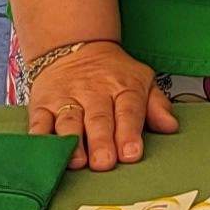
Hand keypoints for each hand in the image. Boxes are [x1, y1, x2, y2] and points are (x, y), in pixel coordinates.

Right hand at [23, 41, 176, 169]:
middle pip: (98, 119)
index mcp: (124, 87)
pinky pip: (39, 121)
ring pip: (69, 122)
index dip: (129, 132)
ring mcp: (66, 98)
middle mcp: (94, 92)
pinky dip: (39, 137)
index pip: (128, 110)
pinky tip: (43, 151)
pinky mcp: (42, 104)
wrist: (74, 46)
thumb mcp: (142, 80)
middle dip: (101, 142)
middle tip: (104, 163)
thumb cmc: (113, 74)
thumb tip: (170, 126)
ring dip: (72, 142)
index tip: (130, 154)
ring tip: (77, 162)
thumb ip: (157, 105)